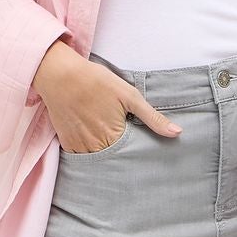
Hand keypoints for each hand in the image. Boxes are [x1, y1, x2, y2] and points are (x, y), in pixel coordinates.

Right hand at [32, 42, 182, 152]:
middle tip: (126, 150)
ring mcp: (80, 146)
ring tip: (111, 149)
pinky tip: (94, 144)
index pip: (132, 156)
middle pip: (115, 162)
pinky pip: (80, 157)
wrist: (60, 75)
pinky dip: (89, 154)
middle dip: (122, 159)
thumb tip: (176, 133)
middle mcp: (96, 146)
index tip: (142, 152)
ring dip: (105, 158)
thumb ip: (153, 118)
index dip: (138, 154)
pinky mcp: (67, 142)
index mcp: (115, 136)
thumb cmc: (97, 81)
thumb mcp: (129, 95)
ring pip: (98, 162)